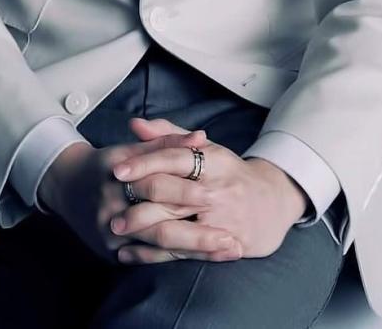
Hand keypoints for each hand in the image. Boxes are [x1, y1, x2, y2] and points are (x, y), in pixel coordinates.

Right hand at [37, 126, 239, 265]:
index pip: (157, 182)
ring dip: (194, 250)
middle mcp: (112, 206)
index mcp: (119, 174)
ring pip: (157, 245)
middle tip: (230, 237)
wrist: (66, 186)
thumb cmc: (107, 164)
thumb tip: (201, 137)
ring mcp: (110, 233)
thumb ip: (167, 143)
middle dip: (197, 232)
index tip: (216, 194)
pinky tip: (199, 260)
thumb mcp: (132, 148)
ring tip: (225, 250)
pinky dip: (175, 261)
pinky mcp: (111, 252)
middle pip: (160, 222)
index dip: (187, 189)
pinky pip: (147, 259)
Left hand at [109, 116, 308, 263]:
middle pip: (171, 193)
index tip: (117, 169)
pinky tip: (129, 253)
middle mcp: (217, 190)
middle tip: (109, 201)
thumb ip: (169, 135)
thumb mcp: (207, 149)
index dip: (144, 162)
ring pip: (174, 226)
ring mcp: (220, 220)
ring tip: (115, 227)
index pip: (175, 158)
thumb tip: (134, 124)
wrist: (272, 204)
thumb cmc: (230, 174)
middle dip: (138, 198)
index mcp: (213, 161)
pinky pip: (181, 253)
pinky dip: (152, 255)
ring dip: (141, 229)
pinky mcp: (220, 246)